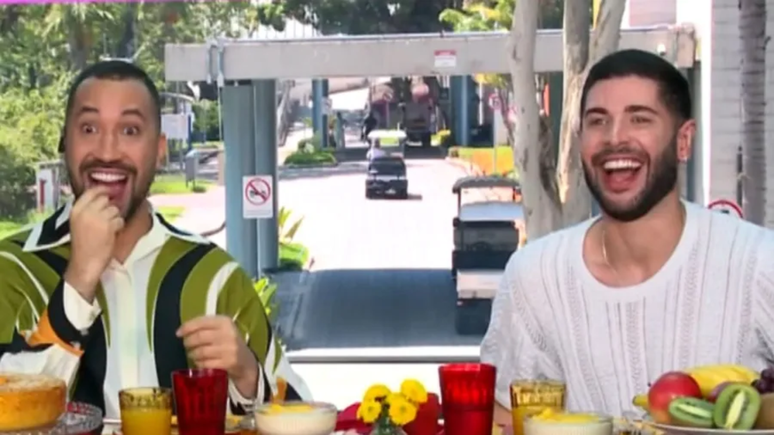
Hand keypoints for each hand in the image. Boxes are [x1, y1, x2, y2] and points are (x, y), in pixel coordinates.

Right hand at [64, 187, 123, 301]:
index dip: (103, 190)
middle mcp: (86, 211)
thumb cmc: (83, 245)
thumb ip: (88, 210)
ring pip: (115, 209)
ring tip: (108, 229)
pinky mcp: (108, 226)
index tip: (109, 191)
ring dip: (115, 218)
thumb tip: (104, 198)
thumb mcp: (79, 222)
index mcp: (76, 210)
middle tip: (107, 219)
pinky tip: (112, 234)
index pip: (91, 191)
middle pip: (105, 199)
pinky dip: (119, 226)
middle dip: (109, 208)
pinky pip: (120, 220)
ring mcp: (98, 218)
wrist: (85, 263)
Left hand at [177, 315, 257, 384]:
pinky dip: (199, 364)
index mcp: (225, 322)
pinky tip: (200, 362)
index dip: (187, 327)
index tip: (178, 333)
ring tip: (193, 354)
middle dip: (188, 342)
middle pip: (199, 337)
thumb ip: (204, 327)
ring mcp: (229, 348)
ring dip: (193, 354)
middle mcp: (228, 333)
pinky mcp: (228, 362)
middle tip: (187, 345)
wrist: (246, 361)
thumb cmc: (228, 343)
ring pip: (201, 351)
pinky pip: (206, 363)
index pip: (201, 322)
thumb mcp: (221, 330)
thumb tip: (182, 331)